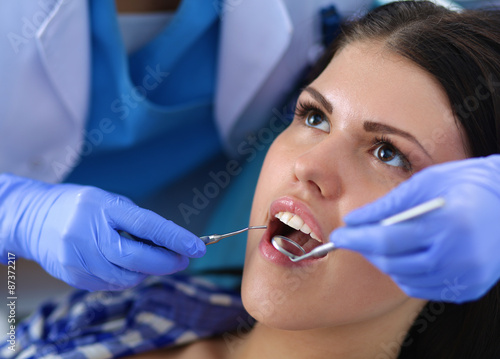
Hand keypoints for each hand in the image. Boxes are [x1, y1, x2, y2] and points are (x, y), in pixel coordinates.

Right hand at [0, 174, 205, 290]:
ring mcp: (78, 258)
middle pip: (136, 259)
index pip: (146, 225)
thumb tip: (172, 244)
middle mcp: (88, 234)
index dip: (175, 238)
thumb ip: (139, 223)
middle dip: (166, 263)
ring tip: (153, 260)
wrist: (34, 219)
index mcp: (102, 208)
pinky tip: (128, 265)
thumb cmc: (81, 207)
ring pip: (126, 278)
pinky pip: (112, 285)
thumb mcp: (110, 203)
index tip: (198, 247)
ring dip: (148, 272)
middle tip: (184, 259)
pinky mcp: (73, 277)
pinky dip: (127, 277)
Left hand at [330, 155, 499, 302]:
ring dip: (384, 262)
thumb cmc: (468, 183)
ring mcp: (466, 276)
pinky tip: (402, 255)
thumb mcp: (426, 182)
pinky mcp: (469, 287)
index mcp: (449, 225)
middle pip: (393, 263)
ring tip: (378, 242)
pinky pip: (422, 288)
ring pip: (405, 279)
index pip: (388, 240)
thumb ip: (388, 205)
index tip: (338, 235)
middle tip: (354, 236)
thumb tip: (355, 219)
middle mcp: (460, 257)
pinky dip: (404, 274)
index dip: (357, 239)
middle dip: (366, 250)